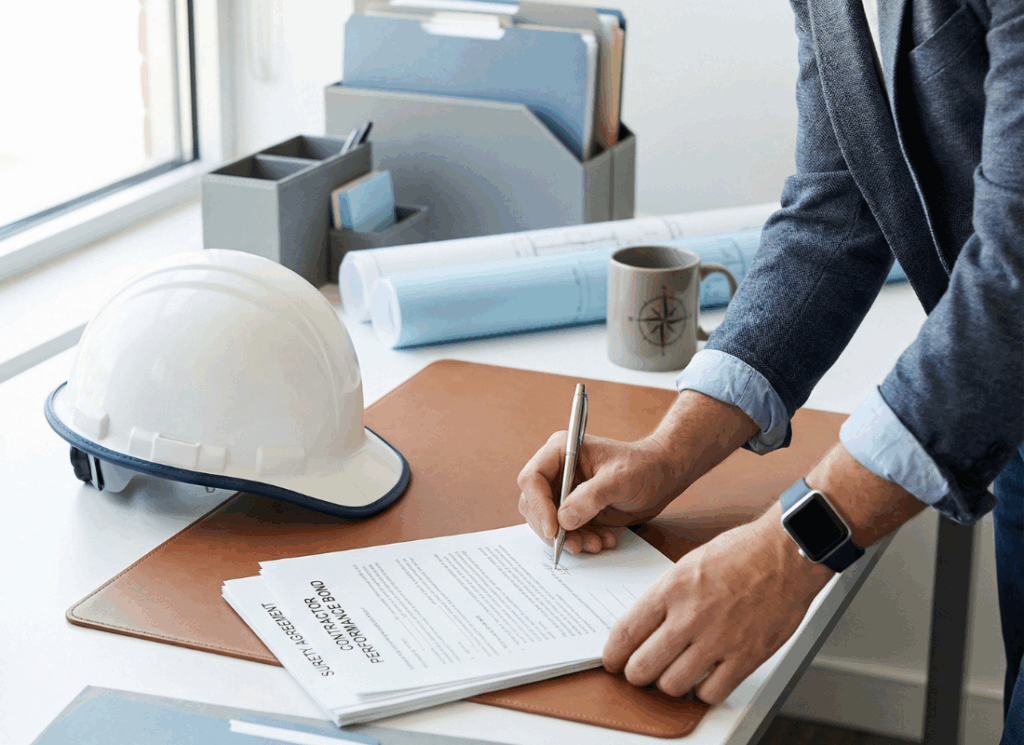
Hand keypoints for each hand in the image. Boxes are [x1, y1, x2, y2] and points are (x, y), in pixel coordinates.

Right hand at [518, 432, 686, 555]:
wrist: (662, 477)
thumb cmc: (643, 467)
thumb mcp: (619, 479)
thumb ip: (590, 497)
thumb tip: (563, 520)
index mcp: (561, 451)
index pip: (533, 479)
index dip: (538, 505)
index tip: (554, 529)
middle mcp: (557, 471)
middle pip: (534, 504)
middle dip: (553, 528)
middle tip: (574, 545)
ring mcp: (565, 492)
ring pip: (549, 522)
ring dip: (568, 538)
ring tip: (596, 544)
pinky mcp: (575, 510)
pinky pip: (566, 531)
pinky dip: (580, 540)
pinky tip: (604, 540)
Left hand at [602, 503, 832, 703]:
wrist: (787, 554)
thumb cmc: (741, 553)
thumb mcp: (688, 563)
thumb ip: (666, 596)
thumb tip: (644, 626)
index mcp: (671, 588)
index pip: (625, 633)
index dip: (613, 654)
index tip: (613, 660)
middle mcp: (691, 616)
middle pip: (642, 667)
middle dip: (635, 674)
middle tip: (640, 671)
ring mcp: (718, 639)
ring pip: (671, 685)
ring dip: (667, 684)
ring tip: (673, 674)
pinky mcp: (746, 657)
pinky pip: (710, 693)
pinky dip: (702, 691)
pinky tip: (704, 678)